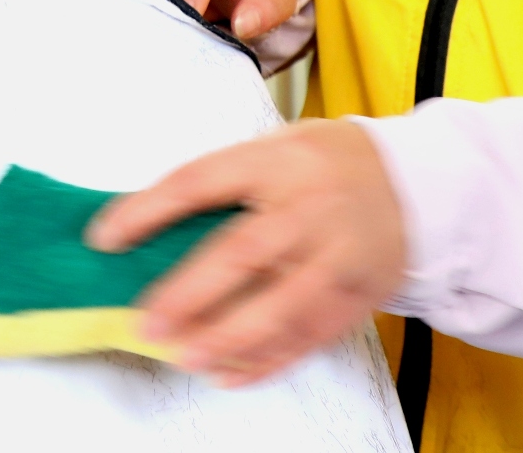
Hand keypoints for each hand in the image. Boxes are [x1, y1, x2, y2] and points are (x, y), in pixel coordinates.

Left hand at [86, 120, 405, 385]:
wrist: (417, 185)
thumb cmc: (326, 165)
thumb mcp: (274, 150)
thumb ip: (220, 183)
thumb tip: (145, 223)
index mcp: (274, 160)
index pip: (198, 182)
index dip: (147, 210)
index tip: (105, 237)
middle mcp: (307, 205)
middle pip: (242, 252)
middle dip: (189, 293)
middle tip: (146, 322)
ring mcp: (336, 253)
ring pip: (281, 304)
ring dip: (228, 336)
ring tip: (184, 355)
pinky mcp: (358, 293)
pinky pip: (310, 334)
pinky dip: (269, 360)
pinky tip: (230, 374)